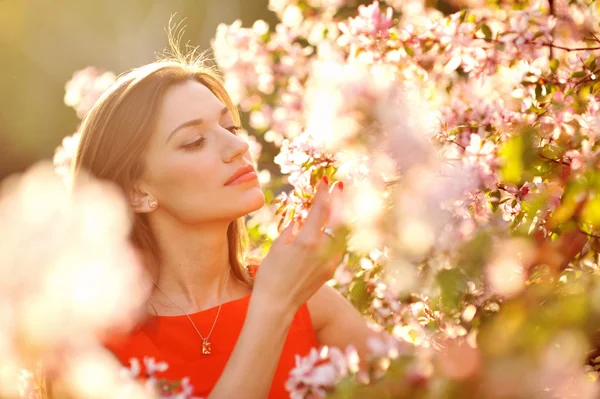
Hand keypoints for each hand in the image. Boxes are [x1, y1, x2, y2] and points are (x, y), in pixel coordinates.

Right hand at [253, 177, 346, 311]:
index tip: (326, 179)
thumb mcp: (278, 246)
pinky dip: (336, 234)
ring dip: (339, 217)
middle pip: (338, 219)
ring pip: (340, 233)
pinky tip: (330, 229)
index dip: (323, 192)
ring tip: (337, 204)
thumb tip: (302, 219)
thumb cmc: (270, 274)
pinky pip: (337, 247)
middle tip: (341, 185)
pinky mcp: (330, 271)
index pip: (320, 209)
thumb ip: (293, 229)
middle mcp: (323, 250)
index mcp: (308, 240)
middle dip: (340, 200)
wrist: (277, 305)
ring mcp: (329, 261)